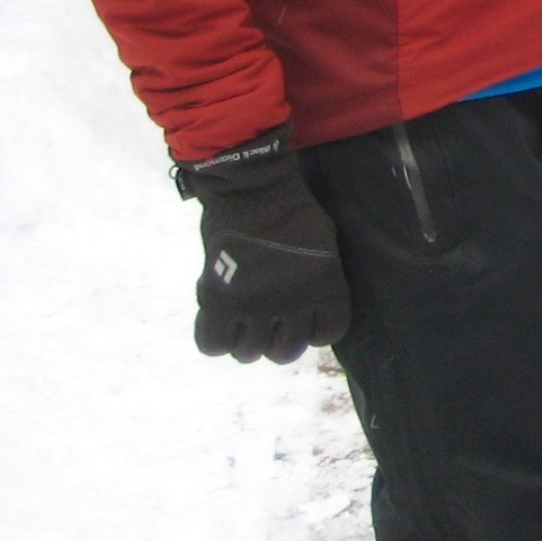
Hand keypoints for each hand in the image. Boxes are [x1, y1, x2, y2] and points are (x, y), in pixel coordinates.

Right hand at [178, 130, 350, 363]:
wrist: (254, 187)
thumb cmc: (291, 209)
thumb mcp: (322, 245)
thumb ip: (317, 281)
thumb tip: (306, 312)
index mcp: (326, 286)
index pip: (328, 334)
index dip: (313, 331)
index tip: (301, 319)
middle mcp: (294, 303)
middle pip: (285, 352)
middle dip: (275, 341)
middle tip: (266, 323)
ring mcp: (256, 305)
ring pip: (249, 353)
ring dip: (244, 341)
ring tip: (240, 320)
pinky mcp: (220, 301)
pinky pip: (213, 345)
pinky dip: (214, 339)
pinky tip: (218, 322)